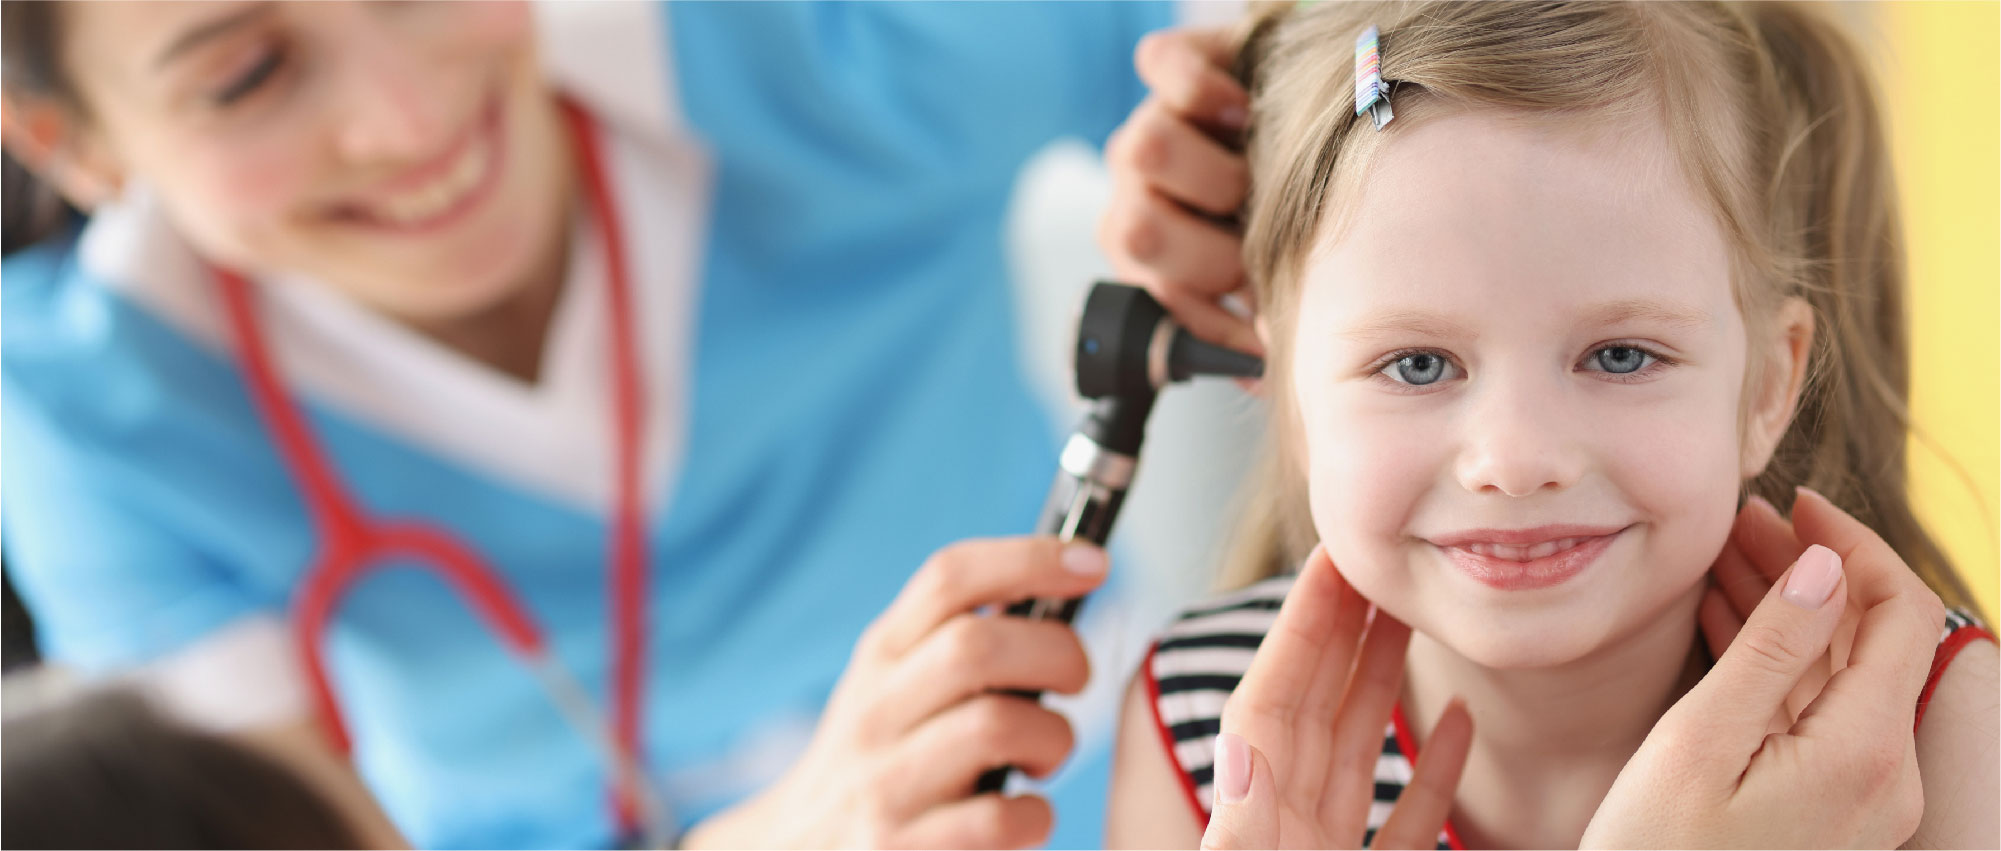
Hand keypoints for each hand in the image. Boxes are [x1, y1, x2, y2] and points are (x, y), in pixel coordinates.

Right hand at [681, 538, 1106, 848]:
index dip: (1030, 558)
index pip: (949, 577)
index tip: (1093, 562)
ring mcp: (881, 783)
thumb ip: (956, 639)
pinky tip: (1026, 815)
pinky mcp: (896, 848)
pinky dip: (1035, 815)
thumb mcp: (896, 684)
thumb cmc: (884, 759)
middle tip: (1076, 681)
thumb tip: (1063, 583)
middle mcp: (873, 710)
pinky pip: (998, 818)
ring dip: (1053, 737)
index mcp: (882, 654)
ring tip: (1046, 756)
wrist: (801, 850)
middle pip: (978, 645)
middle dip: (1058, 653)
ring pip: (996, 726)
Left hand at [1100, 26, 1259, 357]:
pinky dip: (1206, 93)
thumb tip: (1262, 377)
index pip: (1155, 299)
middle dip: (1210, 253)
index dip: (1208, 326)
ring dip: (1214, 175)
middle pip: (1136, 231)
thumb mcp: (1265, 268)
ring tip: (1257, 179)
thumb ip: (1252, 315)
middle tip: (1256, 246)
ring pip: (1147, 151)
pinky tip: (1243, 114)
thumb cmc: (1280, 203)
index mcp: (1149, 248)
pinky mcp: (1172, 65)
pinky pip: (1166, 69)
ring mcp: (1149, 123)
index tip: (1256, 344)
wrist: (1296, 111)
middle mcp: (1137, 188)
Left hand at [1202, 546, 1473, 849]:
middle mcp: (1287, 825)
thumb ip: (1244, 830)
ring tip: (1407, 620)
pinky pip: (1409, 818)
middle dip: (1339, 631)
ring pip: (1356, 749)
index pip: (1268, 701)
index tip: (1327, 562)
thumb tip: (1240, 752)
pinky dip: (1436, 770)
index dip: (1296, 627)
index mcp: (1254, 818)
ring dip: (1381, 681)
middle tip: (1370, 566)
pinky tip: (1460, 719)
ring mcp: (1329, 850)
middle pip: (1311, 707)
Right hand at [1581, 487, 1948, 848]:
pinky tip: (1725, 627)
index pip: (1895, 613)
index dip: (1850, 544)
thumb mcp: (1701, 742)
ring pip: (1836, 677)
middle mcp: (1883, 778)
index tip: (1792, 503)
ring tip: (1721, 561)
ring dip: (1787, 612)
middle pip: (1866, 642)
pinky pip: (1814, 719)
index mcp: (1864, 752)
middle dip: (1808, 570)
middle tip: (1740, 523)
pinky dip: (1775, 665)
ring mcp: (1859, 802)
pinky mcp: (1827, 817)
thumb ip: (1771, 650)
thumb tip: (1825, 569)